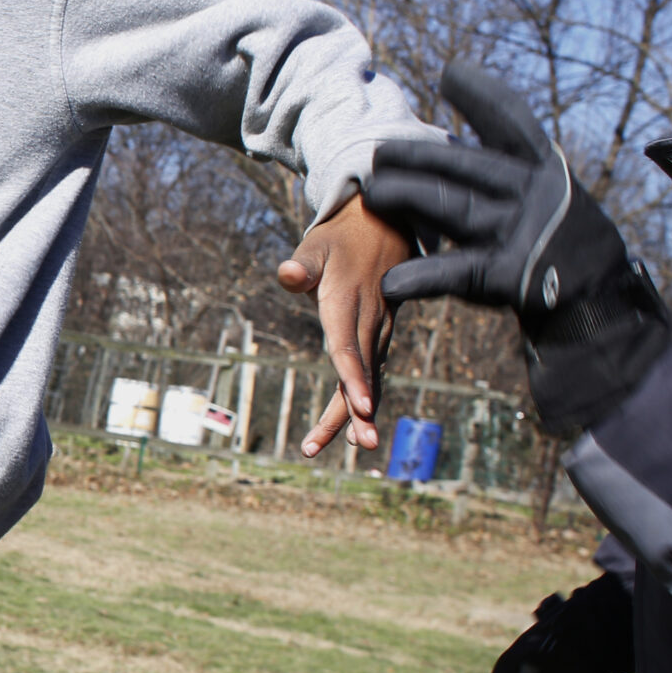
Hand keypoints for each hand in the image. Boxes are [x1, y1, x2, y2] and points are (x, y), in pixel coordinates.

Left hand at [276, 195, 409, 457]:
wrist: (383, 225)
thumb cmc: (341, 237)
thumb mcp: (317, 243)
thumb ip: (302, 263)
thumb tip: (288, 274)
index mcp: (347, 303)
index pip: (348, 346)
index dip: (355, 377)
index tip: (362, 406)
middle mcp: (368, 322)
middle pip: (362, 373)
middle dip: (359, 410)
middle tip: (360, 446)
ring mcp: (378, 330)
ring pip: (371, 377)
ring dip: (364, 412)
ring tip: (361, 448)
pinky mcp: (380, 335)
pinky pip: (373, 371)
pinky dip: (367, 398)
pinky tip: (357, 428)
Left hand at [363, 61, 671, 435]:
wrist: (598, 303)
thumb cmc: (561, 243)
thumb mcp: (548, 195)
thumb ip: (510, 168)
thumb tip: (461, 135)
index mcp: (547, 171)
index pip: (513, 122)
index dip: (484, 96)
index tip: (452, 73)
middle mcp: (536, 195)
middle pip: (464, 165)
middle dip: (416, 155)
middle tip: (377, 151)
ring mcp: (521, 234)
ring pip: (451, 207)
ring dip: (405, 197)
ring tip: (369, 192)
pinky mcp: (507, 277)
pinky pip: (454, 273)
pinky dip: (421, 275)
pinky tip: (391, 279)